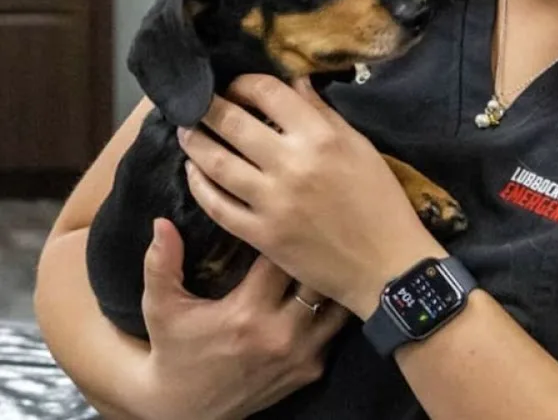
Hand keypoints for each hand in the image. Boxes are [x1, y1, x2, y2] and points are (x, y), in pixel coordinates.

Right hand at [133, 217, 347, 419]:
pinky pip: (334, 331)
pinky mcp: (309, 371)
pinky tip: (321, 292)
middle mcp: (280, 335)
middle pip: (318, 277)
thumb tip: (162, 221)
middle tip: (312, 233)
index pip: (284, 256)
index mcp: (247, 313)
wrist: (184, 411)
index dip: (286, 234)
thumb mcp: (161, 307)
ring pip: (336, 304)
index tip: (285, 218)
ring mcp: (299, 355)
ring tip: (322, 260)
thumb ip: (162, 263)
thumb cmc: (174, 348)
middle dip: (314, 255)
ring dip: (329, 283)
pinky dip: (329, 311)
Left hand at [177, 75, 444, 317]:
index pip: (268, 93)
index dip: (244, 83)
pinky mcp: (261, 235)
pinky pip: (218, 206)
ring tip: (185, 129)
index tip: (236, 85)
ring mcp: (272, 201)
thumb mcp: (360, 146)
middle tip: (194, 100)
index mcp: (320, 136)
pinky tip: (192, 172)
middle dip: (207, 106)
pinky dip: (199, 185)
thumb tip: (295, 84)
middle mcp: (291, 164)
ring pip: (216, 163)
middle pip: (233, 123)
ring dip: (194, 142)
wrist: (385, 264)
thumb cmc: (380, 199)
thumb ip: (323, 114)